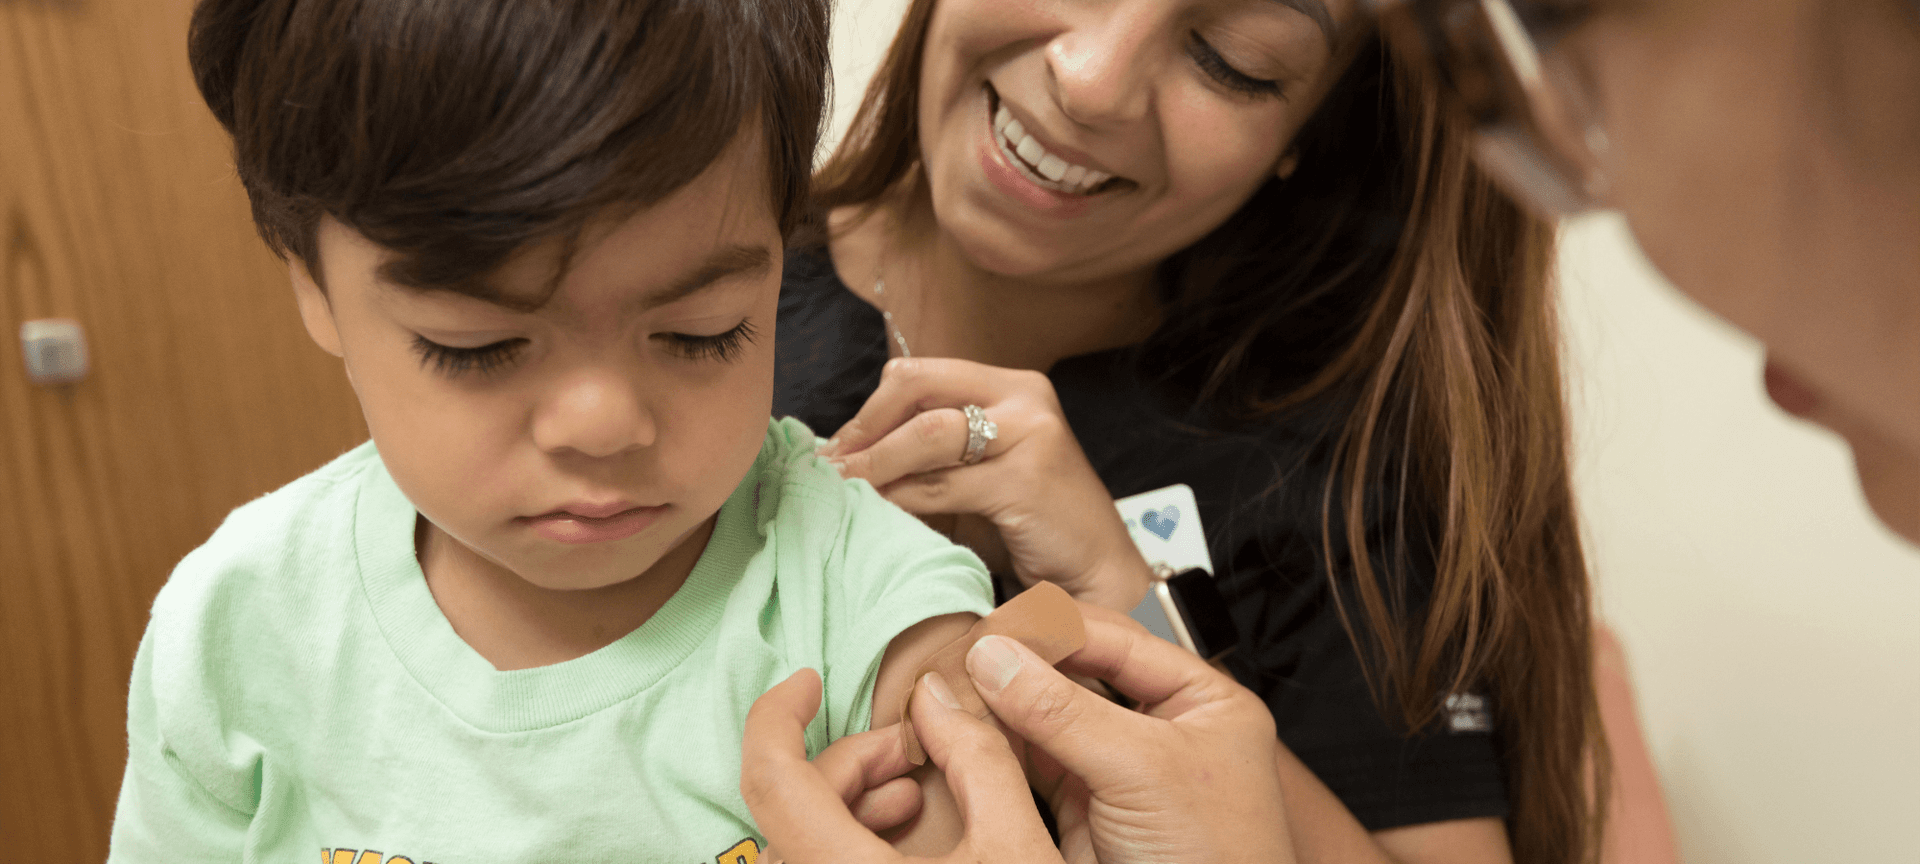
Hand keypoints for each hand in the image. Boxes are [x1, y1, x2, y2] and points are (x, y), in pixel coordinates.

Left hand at [741, 668, 1063, 863]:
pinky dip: (848, 847)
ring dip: (849, 807)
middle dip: (849, 762)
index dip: (778, 713)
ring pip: (800, 845)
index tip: (810, 681)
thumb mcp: (1016, 848)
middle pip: (790, 808)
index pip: (769, 774)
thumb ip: (977, 758)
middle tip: (912, 754)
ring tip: (913, 799)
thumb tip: (942, 696)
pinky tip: (904, 843)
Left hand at [818, 357, 1150, 611]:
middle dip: (865, 429)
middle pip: (917, 390)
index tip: (838, 447)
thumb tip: (847, 455)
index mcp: (1012, 386)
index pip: (920, 375)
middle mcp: (1024, 397)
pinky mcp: (1027, 478)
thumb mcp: (975, 477)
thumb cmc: (1029, 527)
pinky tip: (880, 512)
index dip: (870, 409)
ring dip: (874, 465)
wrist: (1095, 574)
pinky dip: (901, 497)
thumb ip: (928, 458)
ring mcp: (1031, 434)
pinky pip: (941, 484)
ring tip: (844, 489)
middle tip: (832, 466)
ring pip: (926, 435)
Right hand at [973, 606, 1294, 863]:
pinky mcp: (1087, 811)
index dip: (1053, 630)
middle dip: (1023, 665)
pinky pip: (1033, 765)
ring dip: (1003, 705)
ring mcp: (1122, 771)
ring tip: (956, 689)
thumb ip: (1065, 711)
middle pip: (1079, 673)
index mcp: (1203, 702)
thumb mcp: (1143, 772)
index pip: (1118, 639)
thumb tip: (995, 657)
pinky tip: (967, 732)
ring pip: (1049, 719)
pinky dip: (998, 750)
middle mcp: (1163, 729)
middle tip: (967, 656)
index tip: (993, 630)